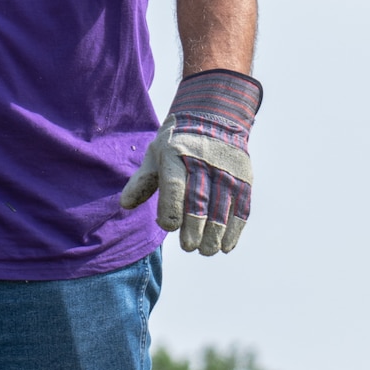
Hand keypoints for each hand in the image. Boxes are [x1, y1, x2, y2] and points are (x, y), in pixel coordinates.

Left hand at [120, 70, 259, 256]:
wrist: (214, 118)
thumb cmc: (177, 144)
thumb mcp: (156, 154)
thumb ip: (142, 181)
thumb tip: (125, 205)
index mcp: (176, 154)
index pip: (174, 186)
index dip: (171, 210)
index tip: (169, 226)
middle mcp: (204, 161)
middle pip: (200, 201)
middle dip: (194, 228)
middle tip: (189, 247)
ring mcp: (227, 170)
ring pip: (222, 208)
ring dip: (215, 235)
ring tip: (206, 251)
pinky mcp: (244, 178)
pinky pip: (241, 208)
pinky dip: (235, 229)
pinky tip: (226, 246)